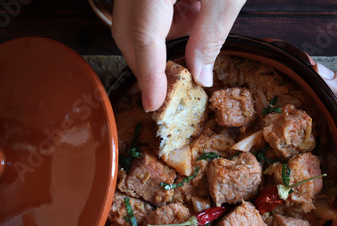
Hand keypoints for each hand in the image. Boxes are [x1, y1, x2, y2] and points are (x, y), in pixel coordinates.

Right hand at [112, 0, 245, 111]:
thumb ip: (210, 36)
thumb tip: (200, 76)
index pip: (143, 37)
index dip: (149, 75)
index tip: (153, 104)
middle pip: (126, 32)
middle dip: (148, 61)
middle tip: (174, 79)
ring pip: (132, 22)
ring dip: (161, 35)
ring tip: (196, 16)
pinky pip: (141, 9)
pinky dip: (164, 18)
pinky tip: (190, 4)